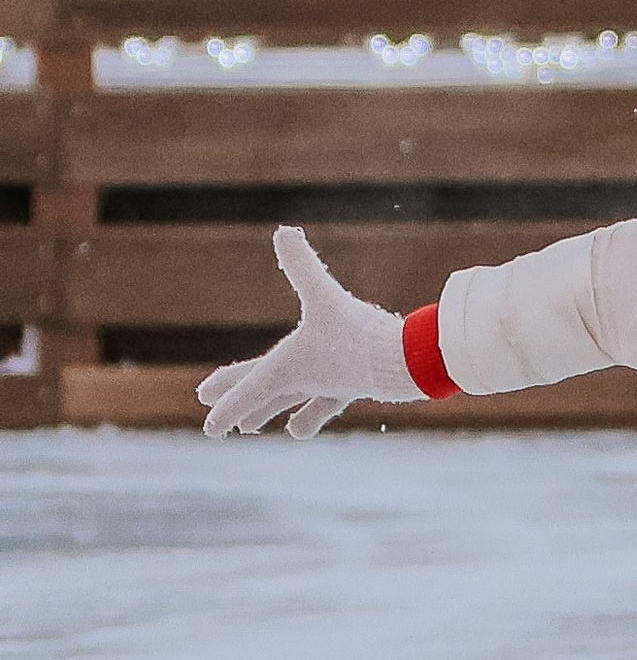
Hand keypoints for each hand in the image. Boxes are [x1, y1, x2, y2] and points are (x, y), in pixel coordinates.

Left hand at [199, 228, 420, 438]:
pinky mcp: (355, 383)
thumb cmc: (358, 335)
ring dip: (273, 410)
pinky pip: (329, 399)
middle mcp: (305, 380)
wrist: (404, 364)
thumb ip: (303, 266)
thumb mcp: (325, 296)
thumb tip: (282, 230)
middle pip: (264, 395)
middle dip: (240, 405)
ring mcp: (330, 385)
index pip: (249, 388)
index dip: (227, 402)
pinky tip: (310, 418)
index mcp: (288, 366)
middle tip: (212, 427)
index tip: (209, 429)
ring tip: (256, 428)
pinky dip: (315, 407)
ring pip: (294, 401)